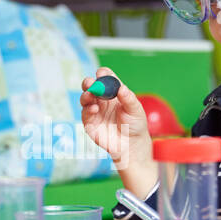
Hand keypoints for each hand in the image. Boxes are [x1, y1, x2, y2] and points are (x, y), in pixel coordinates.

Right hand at [80, 66, 153, 184]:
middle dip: (88, 82)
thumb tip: (121, 88)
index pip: (105, 78)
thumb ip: (128, 98)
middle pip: (91, 86)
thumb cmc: (135, 124)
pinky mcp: (90, 123)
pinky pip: (85, 113)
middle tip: (90, 83)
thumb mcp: (135, 110)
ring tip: (91, 95)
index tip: (102, 74)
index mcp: (113, 92)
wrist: (131, 145)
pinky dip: (88, 109)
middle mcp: (102, 99)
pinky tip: (95, 109)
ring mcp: (95, 110)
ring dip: (86, 95)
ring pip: (85, 98)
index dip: (103, 74)